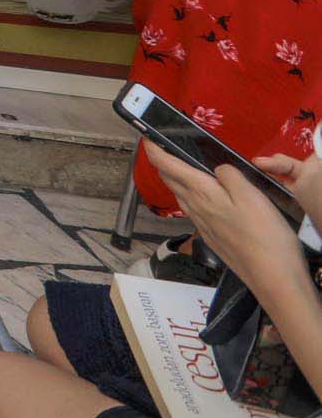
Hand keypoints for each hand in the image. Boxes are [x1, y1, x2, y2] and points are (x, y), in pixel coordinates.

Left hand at [151, 152, 310, 299]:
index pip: (169, 166)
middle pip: (171, 181)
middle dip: (162, 163)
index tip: (146, 138)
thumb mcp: (250, 194)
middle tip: (161, 149)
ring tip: (179, 169)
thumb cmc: (264, 236)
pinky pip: (193, 210)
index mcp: (202, 193)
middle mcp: (196, 208)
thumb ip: (229, 175)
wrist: (272, 279)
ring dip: (175, 180)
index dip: (154, 150)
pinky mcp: (212, 237)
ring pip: (181, 196)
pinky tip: (200, 198)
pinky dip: (190, 197)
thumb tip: (217, 168)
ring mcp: (203, 225)